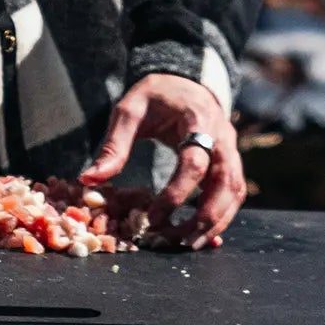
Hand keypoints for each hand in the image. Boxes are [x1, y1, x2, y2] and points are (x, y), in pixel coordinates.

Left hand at [82, 72, 245, 245]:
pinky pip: (235, 191)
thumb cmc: (156, 95)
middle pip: (225, 182)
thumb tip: (89, 181)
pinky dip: (223, 214)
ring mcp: (231, 148)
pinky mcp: (231, 160)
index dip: (175, 194)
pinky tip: (203, 231)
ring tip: (190, 243)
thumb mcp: (129, 110)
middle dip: (205, 216)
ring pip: (235, 190)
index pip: (194, 163)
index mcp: (197, 120)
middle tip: (179, 241)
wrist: (185, 81)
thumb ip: (113, 146)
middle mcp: (222, 136)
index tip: (152, 217)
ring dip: (217, 221)